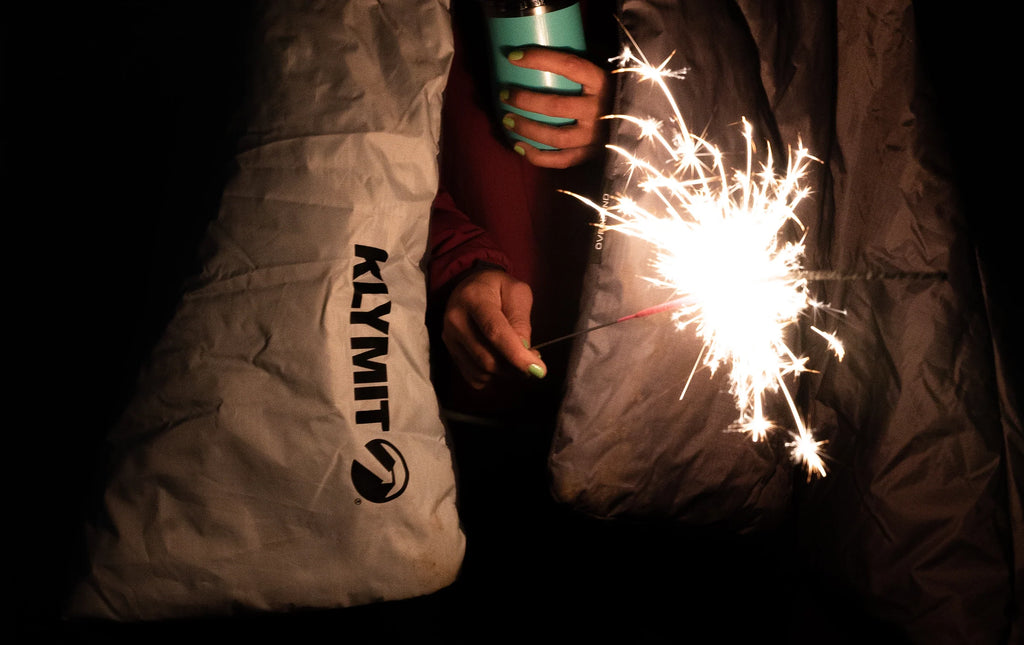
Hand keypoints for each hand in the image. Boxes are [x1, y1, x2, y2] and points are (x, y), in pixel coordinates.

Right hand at [442, 268, 545, 388]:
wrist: (469, 286)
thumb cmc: (497, 287)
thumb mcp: (517, 292)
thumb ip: (521, 320)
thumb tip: (524, 351)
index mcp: (474, 298)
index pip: (495, 332)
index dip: (517, 355)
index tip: (538, 369)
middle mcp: (456, 319)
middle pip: (487, 358)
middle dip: (514, 367)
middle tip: (531, 361)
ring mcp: (450, 337)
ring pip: (481, 371)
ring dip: (505, 372)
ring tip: (515, 358)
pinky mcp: (450, 351)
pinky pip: (473, 377)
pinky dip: (491, 376)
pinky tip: (499, 361)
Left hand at [501, 48, 610, 168]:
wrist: (641, 122)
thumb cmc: (611, 91)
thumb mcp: (603, 72)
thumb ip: (581, 66)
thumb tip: (542, 52)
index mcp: (603, 83)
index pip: (569, 66)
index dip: (540, 59)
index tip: (513, 56)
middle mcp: (600, 110)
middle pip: (556, 106)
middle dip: (524, 100)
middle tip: (504, 94)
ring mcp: (595, 137)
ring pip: (555, 136)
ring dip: (526, 129)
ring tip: (506, 119)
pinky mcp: (590, 155)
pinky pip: (560, 161)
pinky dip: (537, 156)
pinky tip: (518, 147)